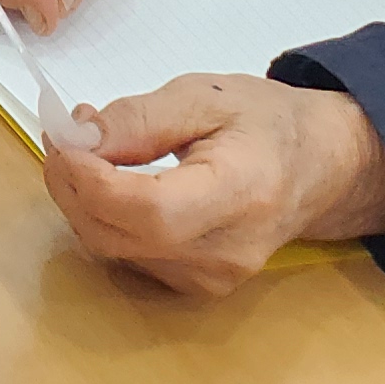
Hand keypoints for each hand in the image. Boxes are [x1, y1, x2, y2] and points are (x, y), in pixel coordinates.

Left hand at [40, 75, 384, 296]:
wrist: (320, 167)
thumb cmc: (266, 122)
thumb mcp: (203, 95)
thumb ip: (139, 118)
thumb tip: (78, 139)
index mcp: (241, 194)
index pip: (149, 211)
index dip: (90, 179)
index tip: (64, 136)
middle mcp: (227, 252)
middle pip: (119, 237)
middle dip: (72, 186)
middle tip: (65, 134)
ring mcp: (212, 279)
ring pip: (113, 250)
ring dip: (81, 201)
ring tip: (88, 150)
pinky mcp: (198, 288)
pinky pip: (127, 257)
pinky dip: (104, 220)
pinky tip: (110, 183)